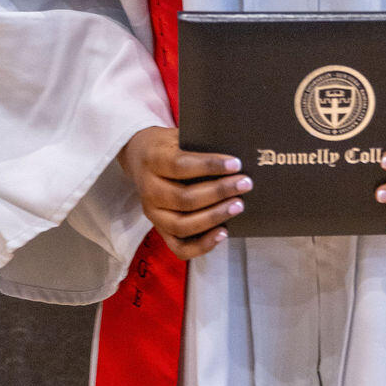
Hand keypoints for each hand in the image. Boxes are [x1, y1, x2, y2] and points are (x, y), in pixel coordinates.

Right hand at [117, 126, 251, 259]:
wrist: (140, 156)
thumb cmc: (169, 146)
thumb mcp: (179, 137)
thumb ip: (201, 145)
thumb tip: (234, 159)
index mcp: (153, 161)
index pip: (180, 165)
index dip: (210, 166)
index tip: (236, 164)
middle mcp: (149, 190)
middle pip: (184, 198)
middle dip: (219, 192)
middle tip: (245, 184)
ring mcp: (153, 213)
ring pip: (183, 225)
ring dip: (215, 216)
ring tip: (238, 205)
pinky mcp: (159, 230)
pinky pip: (180, 247)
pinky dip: (203, 245)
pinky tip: (224, 231)